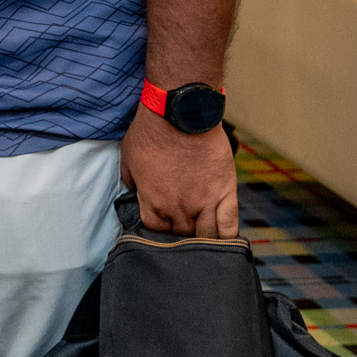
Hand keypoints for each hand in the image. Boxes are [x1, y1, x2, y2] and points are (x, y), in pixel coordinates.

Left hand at [120, 107, 238, 236]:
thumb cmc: (151, 131)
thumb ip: (130, 180)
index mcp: (153, 201)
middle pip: (180, 238)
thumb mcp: (128, 156)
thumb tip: (131, 191)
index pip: (155, 232)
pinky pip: (229, 226)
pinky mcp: (225, 192)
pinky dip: (227, 239)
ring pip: (205, 238)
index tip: (161, 230)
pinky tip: (225, 244)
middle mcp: (179, 208)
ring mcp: (204, 202)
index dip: (157, 234)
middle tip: (182, 236)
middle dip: (179, 240)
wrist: (181, 113)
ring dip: (203, 243)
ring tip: (202, 243)